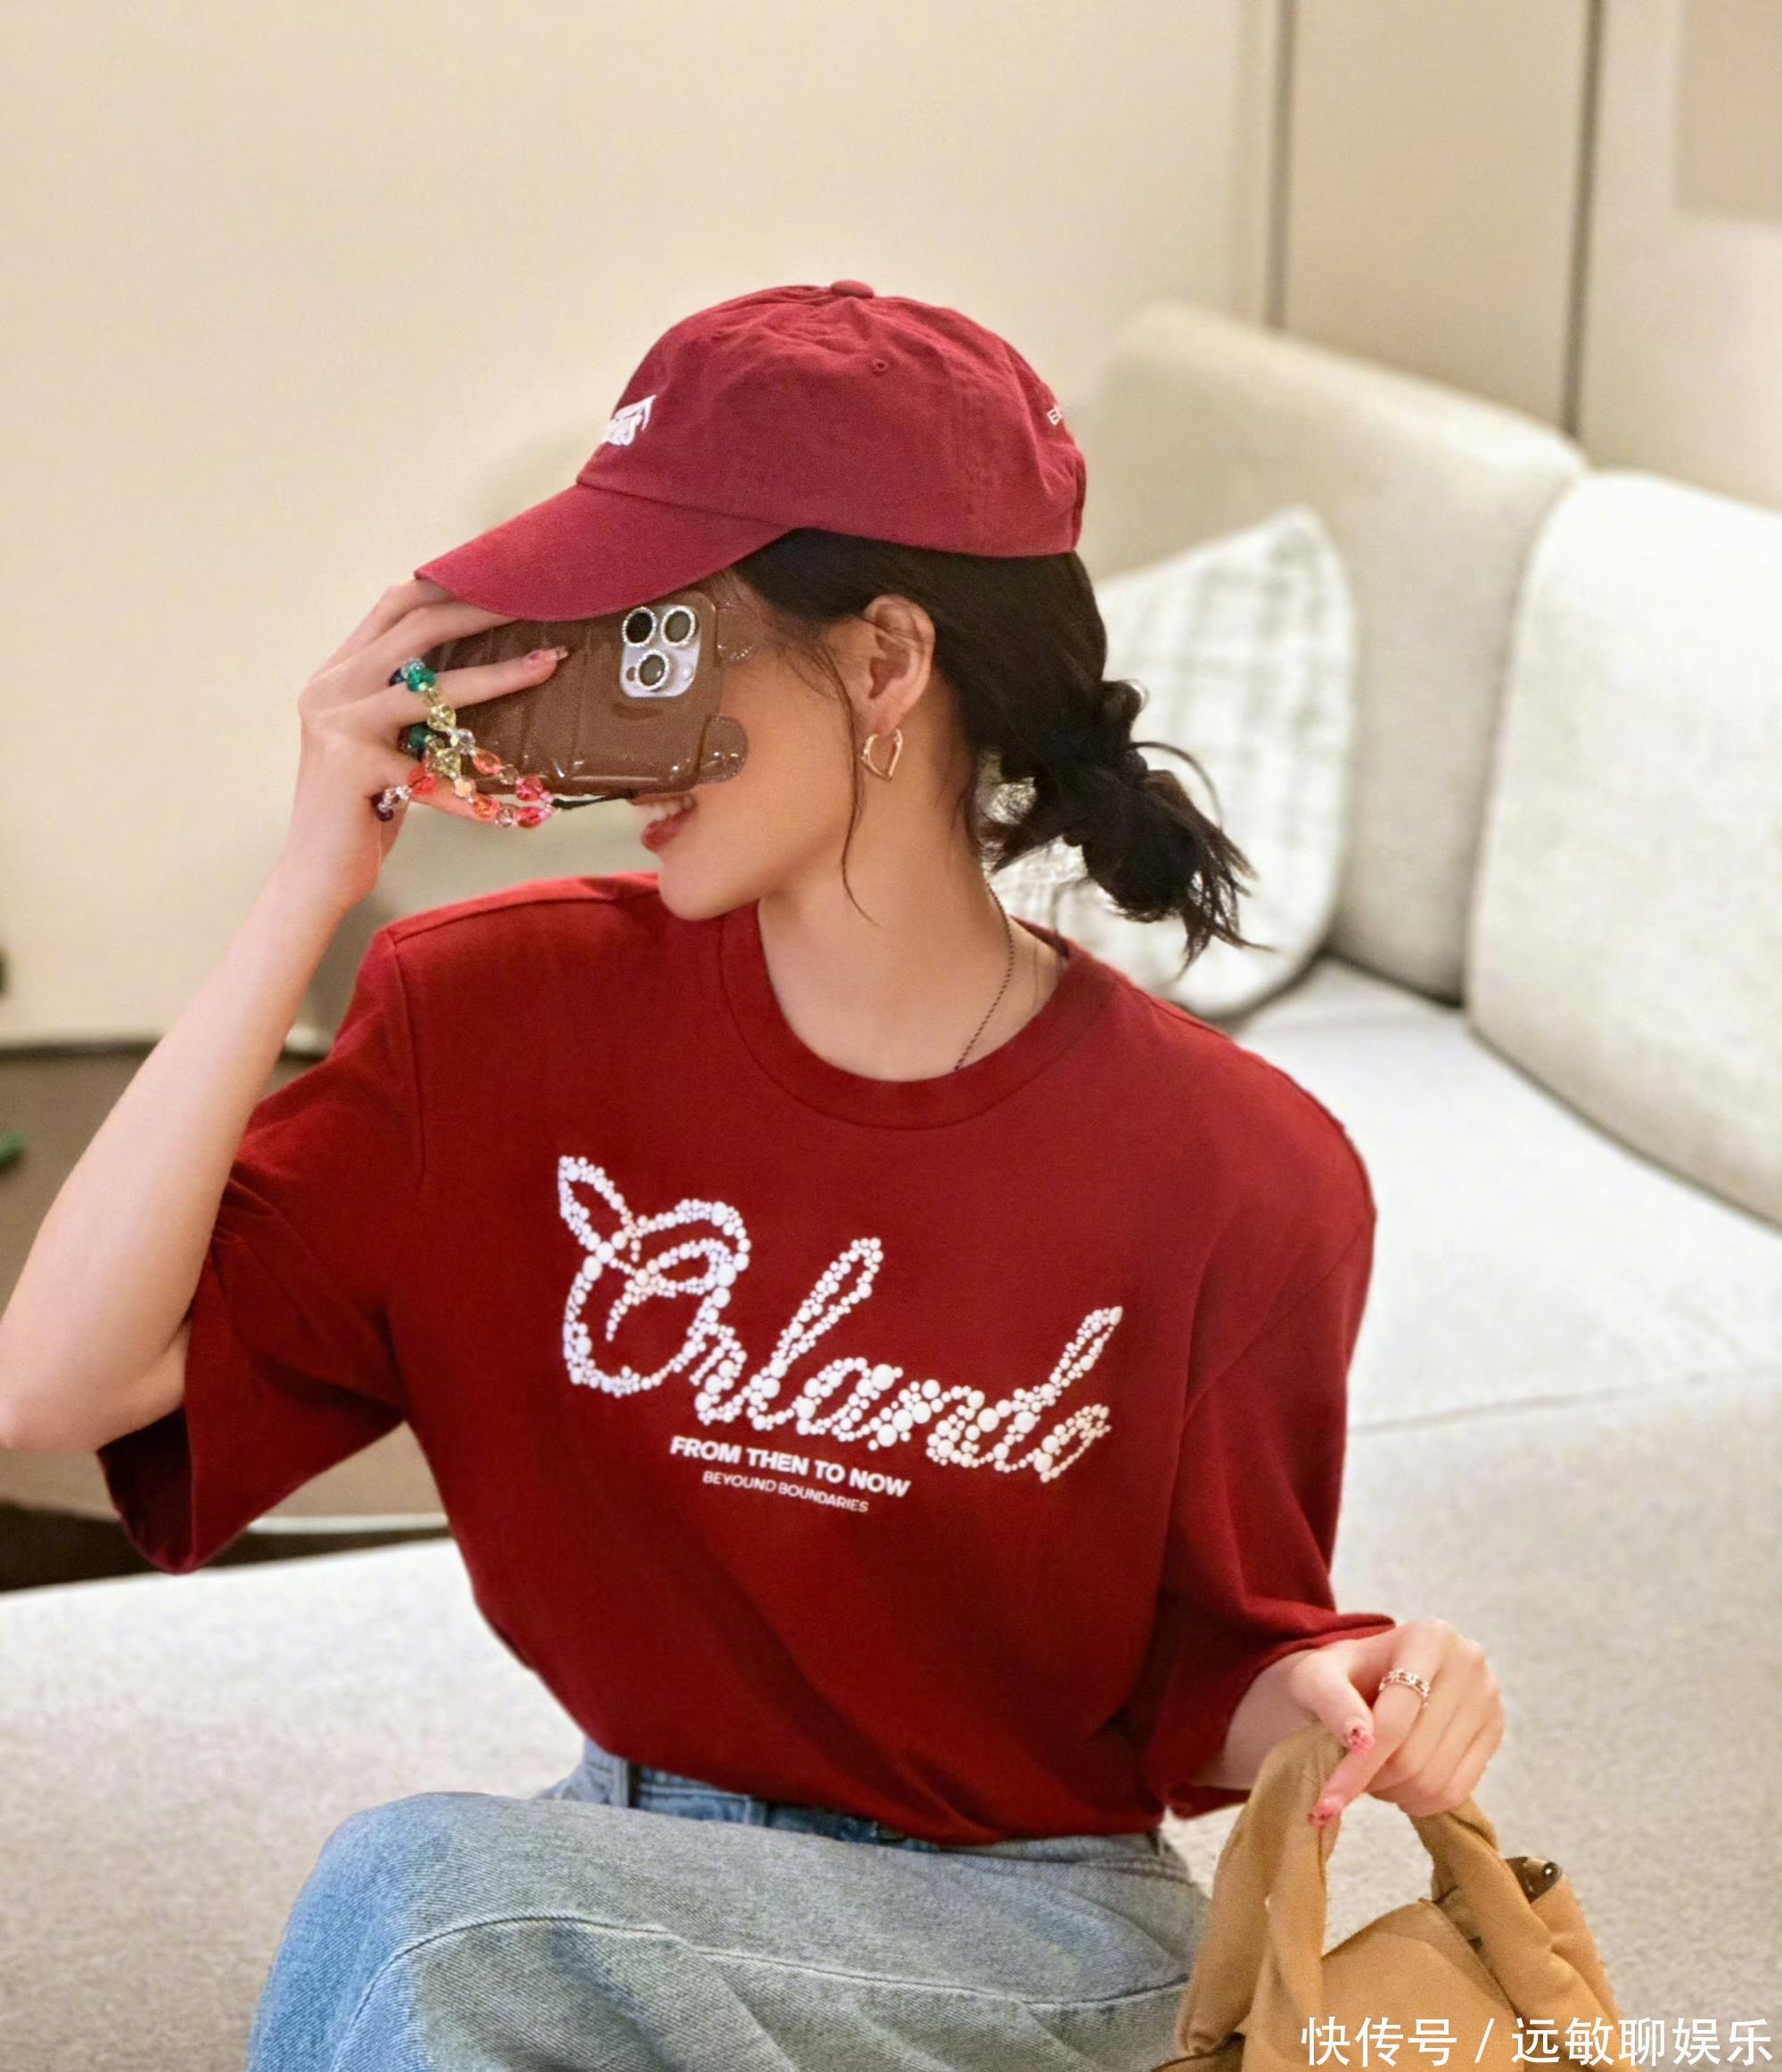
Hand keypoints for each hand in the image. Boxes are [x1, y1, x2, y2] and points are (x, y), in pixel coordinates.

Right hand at [275, 577, 568, 914]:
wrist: (314, 874)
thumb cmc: (362, 812)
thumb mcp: (383, 743)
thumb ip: (408, 705)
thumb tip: (473, 671)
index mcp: (336, 675)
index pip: (392, 609)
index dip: (446, 588)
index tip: (501, 579)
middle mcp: (331, 689)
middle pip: (414, 630)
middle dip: (479, 613)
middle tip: (535, 605)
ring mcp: (338, 726)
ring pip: (433, 690)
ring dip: (498, 675)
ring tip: (547, 666)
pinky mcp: (354, 769)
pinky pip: (435, 777)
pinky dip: (477, 795)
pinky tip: (517, 808)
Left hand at [1279, 1618, 1504, 1826]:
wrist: (1368, 1671)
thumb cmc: (1339, 1673)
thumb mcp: (1318, 1675)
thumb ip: (1331, 1700)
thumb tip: (1360, 1739)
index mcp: (1429, 1638)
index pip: (1394, 1721)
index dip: (1358, 1768)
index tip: (1325, 1806)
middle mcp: (1468, 1663)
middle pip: (1414, 1757)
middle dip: (1373, 1781)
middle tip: (1349, 1781)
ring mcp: (1488, 1699)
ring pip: (1436, 1782)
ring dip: (1393, 1794)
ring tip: (1372, 1776)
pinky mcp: (1494, 1732)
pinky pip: (1457, 1792)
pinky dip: (1420, 1801)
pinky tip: (1398, 1784)